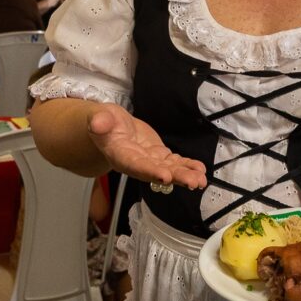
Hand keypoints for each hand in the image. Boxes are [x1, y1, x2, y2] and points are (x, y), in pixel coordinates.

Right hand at [88, 104, 206, 189]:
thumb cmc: (104, 122)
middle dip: (175, 178)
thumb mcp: (99, 117)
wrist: (111, 126)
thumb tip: (98, 123)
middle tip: (193, 182)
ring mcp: (149, 161)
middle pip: (156, 172)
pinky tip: (200, 170)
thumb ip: (99, 121)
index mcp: (119, 155)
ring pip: (168, 170)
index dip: (149, 171)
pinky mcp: (158, 156)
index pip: (135, 165)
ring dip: (185, 175)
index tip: (165, 176)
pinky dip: (187, 166)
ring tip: (201, 180)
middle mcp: (136, 163)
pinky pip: (174, 162)